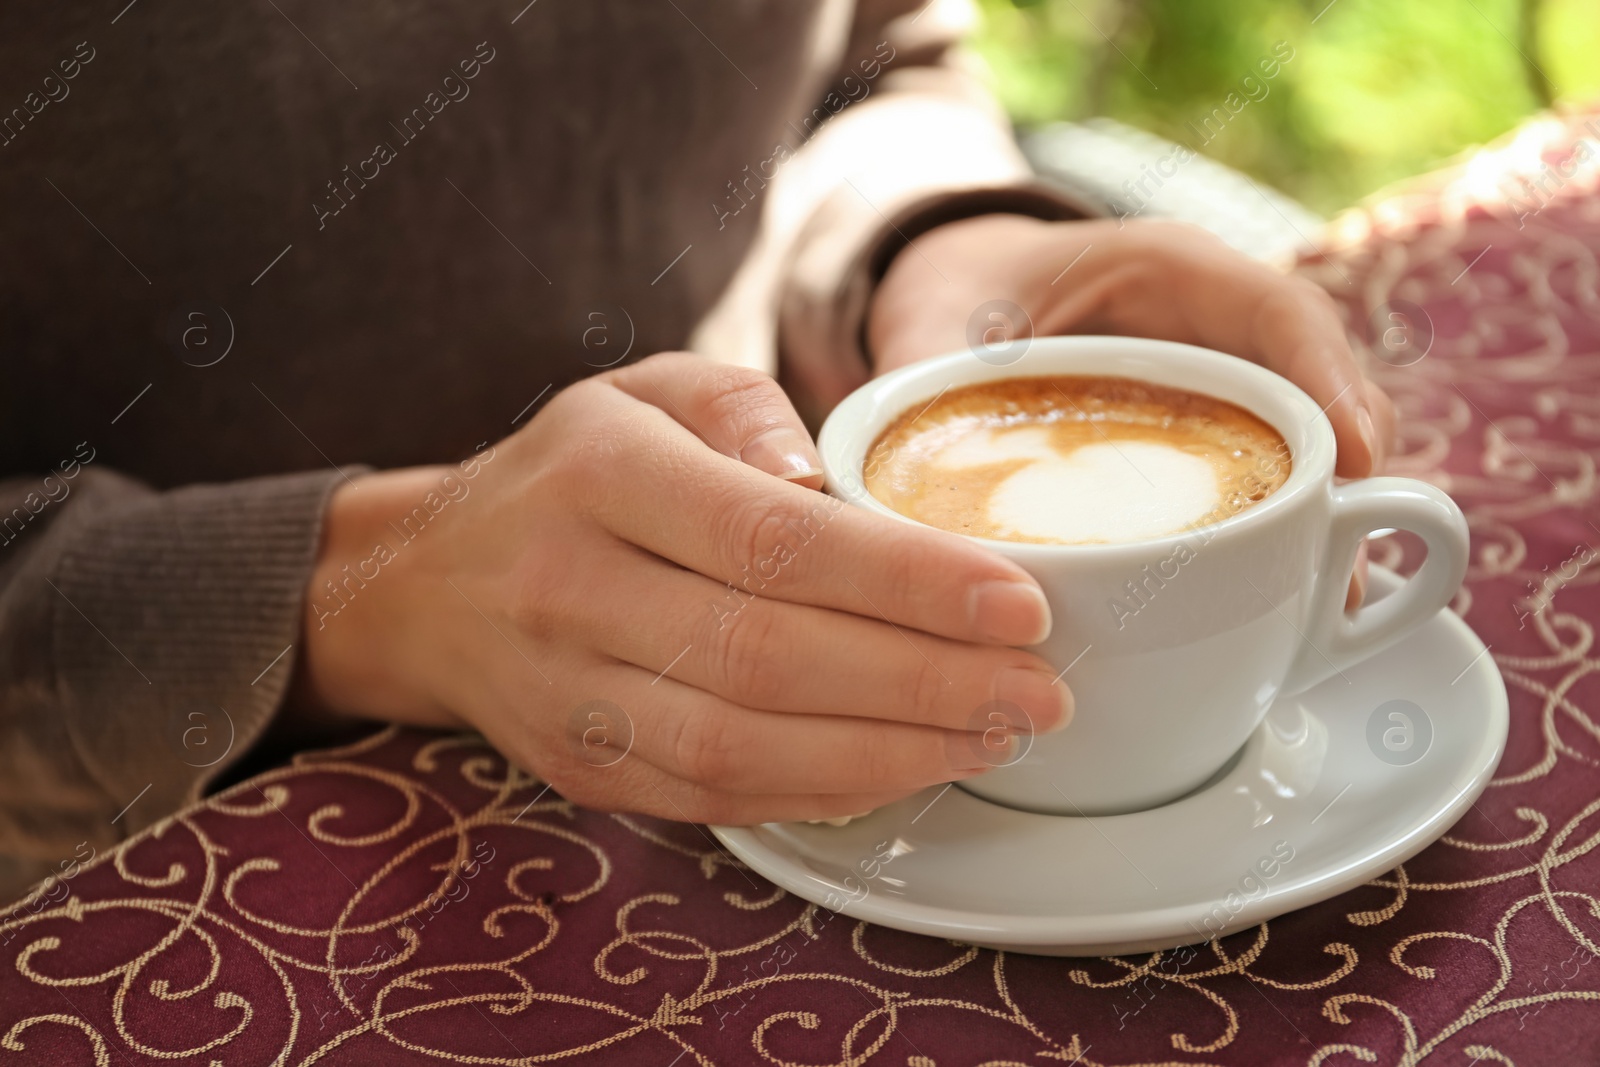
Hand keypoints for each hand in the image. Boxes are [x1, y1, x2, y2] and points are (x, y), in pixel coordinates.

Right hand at [296, 353, 1070, 823]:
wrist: (429, 583)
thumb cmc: (573, 472)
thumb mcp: (646, 391)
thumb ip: (745, 412)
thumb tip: (832, 488)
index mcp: (602, 475)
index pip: (772, 540)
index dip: (904, 582)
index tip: (1022, 604)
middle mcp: (572, 588)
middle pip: (770, 656)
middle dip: (926, 684)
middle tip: (1042, 691)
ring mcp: (568, 695)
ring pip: (743, 746)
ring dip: (888, 754)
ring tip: (996, 737)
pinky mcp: (581, 767)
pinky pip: (714, 797)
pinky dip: (822, 792)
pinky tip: (907, 769)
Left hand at [867, 214, 1395, 605]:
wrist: (957, 291)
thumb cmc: (953, 292)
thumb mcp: (932, 322)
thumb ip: (920, 381)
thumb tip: (877, 495)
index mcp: (1161, 270)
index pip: (1274, 309)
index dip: (1328, 378)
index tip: (1357, 456)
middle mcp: (1211, 329)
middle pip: (1313, 390)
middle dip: (1343, 480)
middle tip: (1342, 577)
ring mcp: (1219, 386)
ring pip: (1300, 444)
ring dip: (1321, 524)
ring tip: (1329, 608)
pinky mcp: (1205, 439)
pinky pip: (1258, 480)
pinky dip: (1271, 539)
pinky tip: (1278, 610)